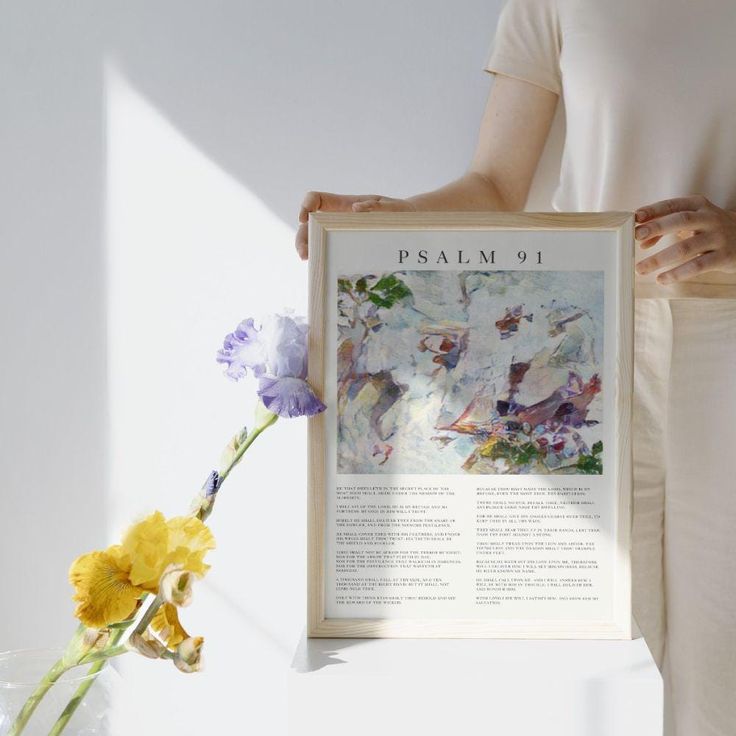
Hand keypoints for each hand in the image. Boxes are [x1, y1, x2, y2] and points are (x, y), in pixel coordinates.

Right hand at [295, 191, 415, 258]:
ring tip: (311, 264)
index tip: (304, 219)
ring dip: (310, 251)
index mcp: (344, 204)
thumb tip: (356, 209)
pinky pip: (329, 251)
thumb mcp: (392, 208)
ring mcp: (339, 233)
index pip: (316, 198)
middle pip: (309, 224)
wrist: (409, 226)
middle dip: (303, 238)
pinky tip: (323, 269)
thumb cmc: (399, 213)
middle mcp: (337, 218)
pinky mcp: (345, 247)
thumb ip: (378, 207)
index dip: (306, 205)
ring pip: (316, 240)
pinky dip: (322, 259)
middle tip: (304, 255)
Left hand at [634, 195, 735, 283]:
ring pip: (685, 247)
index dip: (654, 210)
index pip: (673, 205)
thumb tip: (642, 243)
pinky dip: (677, 274)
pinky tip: (661, 279)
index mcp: (698, 205)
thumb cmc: (709, 229)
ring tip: (640, 269)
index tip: (635, 217)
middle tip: (635, 237)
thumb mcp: (691, 222)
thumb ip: (666, 228)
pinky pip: (697, 266)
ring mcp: (718, 237)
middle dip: (656, 227)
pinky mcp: (723, 256)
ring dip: (659, 259)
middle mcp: (709, 218)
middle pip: (680, 220)